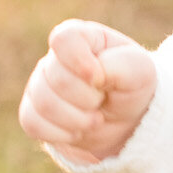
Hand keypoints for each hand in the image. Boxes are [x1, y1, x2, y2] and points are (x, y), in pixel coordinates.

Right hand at [18, 20, 157, 166]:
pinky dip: (61, 134)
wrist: (126, 121)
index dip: (79, 61)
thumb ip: (121, 64)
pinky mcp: (33, 112)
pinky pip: (32, 124)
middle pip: (57, 79)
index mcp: (82, 38)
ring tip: (96, 120)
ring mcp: (40, 85)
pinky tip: (78, 132)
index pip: (64, 39)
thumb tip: (93, 75)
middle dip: (88, 98)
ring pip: (44, 104)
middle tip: (104, 101)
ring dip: (77, 120)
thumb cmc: (132, 87)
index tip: (99, 79)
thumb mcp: (140, 71)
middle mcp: (54, 59)